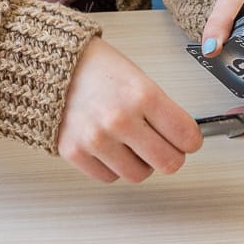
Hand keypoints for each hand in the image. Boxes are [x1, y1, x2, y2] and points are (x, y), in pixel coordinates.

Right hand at [56, 37, 201, 182]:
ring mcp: (96, 139)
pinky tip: (109, 146)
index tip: (187, 140)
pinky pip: (109, 178)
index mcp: (142, 95)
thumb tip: (184, 140)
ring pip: (139, 175)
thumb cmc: (99, 70)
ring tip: (131, 143)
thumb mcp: (140, 79)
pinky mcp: (74, 153)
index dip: (191, 141)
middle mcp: (120, 119)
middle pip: (168, 163)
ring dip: (140, 163)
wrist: (52, 66)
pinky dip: (113, 167)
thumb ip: (162, 111)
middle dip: (170, 156)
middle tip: (165, 147)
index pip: (186, 136)